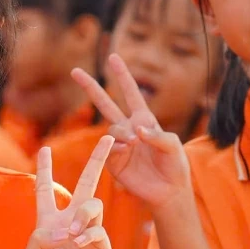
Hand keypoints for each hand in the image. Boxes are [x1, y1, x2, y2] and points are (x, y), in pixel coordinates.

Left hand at [20, 135, 112, 248]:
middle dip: (97, 161)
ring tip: (72, 234)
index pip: (47, 190)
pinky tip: (79, 243)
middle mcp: (71, 224)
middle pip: (85, 185)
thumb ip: (40, 238)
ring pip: (92, 206)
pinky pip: (98, 230)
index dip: (46, 169)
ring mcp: (88, 235)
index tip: (45, 149)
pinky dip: (88, 233)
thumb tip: (63, 227)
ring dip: (82, 214)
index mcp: (49, 223)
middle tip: (109, 138)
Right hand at [73, 54, 190, 212]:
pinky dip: (115, 147)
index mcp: (145, 120)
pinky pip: (107, 148)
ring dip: (121, 132)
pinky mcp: (113, 162)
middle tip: (75, 71)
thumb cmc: (174, 166)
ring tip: (134, 143)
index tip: (113, 57)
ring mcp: (119, 145)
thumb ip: (157, 135)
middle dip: (91, 87)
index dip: (122, 75)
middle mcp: (129, 129)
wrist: (168, 191)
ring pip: (111, 128)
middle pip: (106, 103)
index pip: (131, 93)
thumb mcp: (173, 146)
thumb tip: (136, 130)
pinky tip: (126, 150)